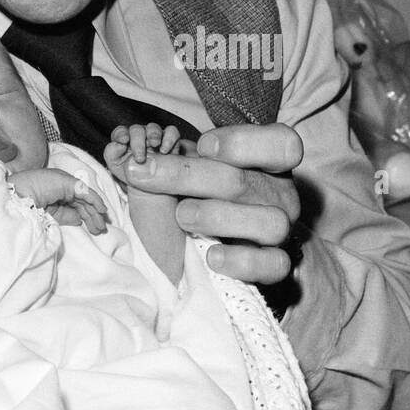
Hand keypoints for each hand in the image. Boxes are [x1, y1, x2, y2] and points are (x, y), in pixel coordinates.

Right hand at [8, 167, 109, 234]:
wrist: (18, 199)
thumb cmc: (28, 207)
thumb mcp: (51, 215)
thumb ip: (66, 216)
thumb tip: (80, 219)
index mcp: (56, 194)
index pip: (76, 205)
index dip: (86, 217)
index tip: (93, 229)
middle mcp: (63, 187)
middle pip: (82, 202)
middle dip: (92, 216)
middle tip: (100, 230)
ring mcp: (66, 183)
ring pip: (86, 199)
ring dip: (95, 212)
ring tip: (101, 226)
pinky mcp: (69, 182)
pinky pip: (86, 192)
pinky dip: (96, 200)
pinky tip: (102, 210)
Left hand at [104, 122, 181, 178]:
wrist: (151, 188)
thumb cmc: (132, 174)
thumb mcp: (117, 167)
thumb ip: (112, 154)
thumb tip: (118, 146)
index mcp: (124, 141)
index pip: (120, 132)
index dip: (121, 134)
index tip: (123, 140)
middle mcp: (139, 137)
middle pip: (136, 130)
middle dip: (138, 142)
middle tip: (140, 158)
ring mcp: (155, 137)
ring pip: (153, 128)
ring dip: (153, 135)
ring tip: (154, 146)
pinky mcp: (169, 141)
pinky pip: (171, 132)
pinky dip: (169, 138)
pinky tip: (165, 150)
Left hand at [116, 123, 302, 283]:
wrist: (228, 249)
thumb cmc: (206, 197)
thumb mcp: (192, 170)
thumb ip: (170, 158)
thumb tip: (128, 155)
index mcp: (266, 163)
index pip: (281, 144)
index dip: (241, 142)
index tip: (203, 145)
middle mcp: (280, 194)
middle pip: (246, 181)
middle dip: (189, 174)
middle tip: (147, 173)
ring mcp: (280, 231)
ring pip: (268, 222)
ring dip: (217, 216)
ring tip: (183, 216)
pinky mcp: (276, 266)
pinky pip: (272, 265)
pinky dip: (241, 260)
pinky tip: (212, 256)